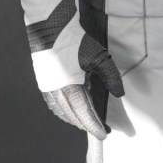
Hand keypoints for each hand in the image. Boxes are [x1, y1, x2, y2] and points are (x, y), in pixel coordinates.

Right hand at [33, 24, 123, 139]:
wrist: (49, 28)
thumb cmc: (75, 42)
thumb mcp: (98, 57)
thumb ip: (111, 76)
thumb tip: (119, 93)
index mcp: (70, 87)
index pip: (84, 114)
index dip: (95, 126)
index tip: (104, 134)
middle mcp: (57, 93)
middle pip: (73, 117)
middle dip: (87, 125)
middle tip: (101, 129)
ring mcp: (47, 89)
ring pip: (62, 113)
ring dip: (75, 120)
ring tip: (87, 121)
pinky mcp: (43, 84)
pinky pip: (54, 106)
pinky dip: (64, 112)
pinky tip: (70, 111)